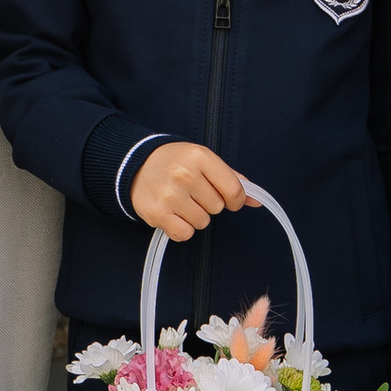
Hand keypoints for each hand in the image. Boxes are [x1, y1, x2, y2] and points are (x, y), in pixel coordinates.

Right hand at [130, 141, 245, 241]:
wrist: (134, 165)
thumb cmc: (173, 163)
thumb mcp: (203, 160)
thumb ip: (231, 178)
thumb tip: (256, 200)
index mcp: (200, 157)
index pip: (234, 190)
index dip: (235, 200)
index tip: (227, 198)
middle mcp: (185, 175)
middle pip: (218, 207)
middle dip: (208, 203)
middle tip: (191, 192)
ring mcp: (170, 195)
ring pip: (202, 222)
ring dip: (194, 216)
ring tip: (180, 201)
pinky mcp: (157, 213)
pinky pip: (184, 234)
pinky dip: (181, 228)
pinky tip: (173, 214)